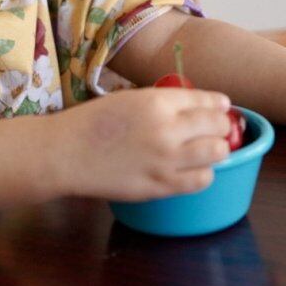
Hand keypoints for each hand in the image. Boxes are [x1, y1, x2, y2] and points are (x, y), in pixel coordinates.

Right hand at [53, 86, 232, 200]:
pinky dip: (204, 174)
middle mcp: (167, 129)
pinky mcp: (160, 186)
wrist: (65, 153)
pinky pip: (201, 180)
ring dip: (217, 150)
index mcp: (157, 102)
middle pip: (217, 126)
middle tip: (215, 130)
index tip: (221, 108)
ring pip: (217, 153)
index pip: (206, 101)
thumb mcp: (128, 99)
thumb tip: (194, 108)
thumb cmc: (91, 122)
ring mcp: (165, 160)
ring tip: (207, 151)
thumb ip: (161, 103)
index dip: (218, 104)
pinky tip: (193, 170)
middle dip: (220, 126)